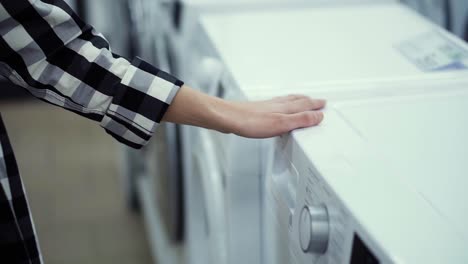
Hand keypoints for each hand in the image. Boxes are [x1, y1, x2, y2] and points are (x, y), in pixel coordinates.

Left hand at [163, 85, 325, 137]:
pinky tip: (276, 107)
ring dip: (297, 101)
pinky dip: (283, 104)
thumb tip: (318, 116)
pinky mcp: (256, 110)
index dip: (315, 107)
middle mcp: (277, 104)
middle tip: (317, 101)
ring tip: (302, 100)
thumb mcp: (280, 124)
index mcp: (285, 108)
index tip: (324, 105)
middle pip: (297, 101)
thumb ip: (300, 120)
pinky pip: (276, 104)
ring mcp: (266, 106)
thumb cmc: (249, 122)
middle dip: (309, 101)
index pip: (305, 106)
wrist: (226, 118)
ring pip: (286, 101)